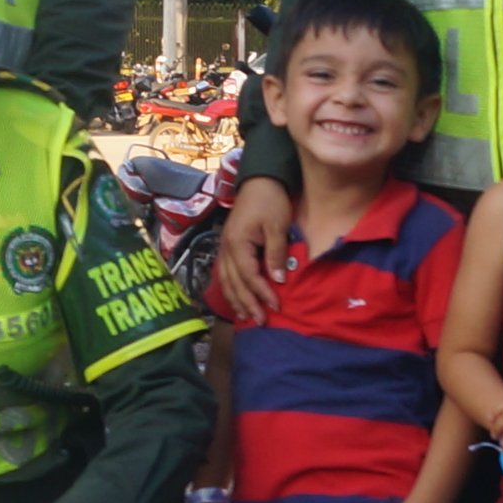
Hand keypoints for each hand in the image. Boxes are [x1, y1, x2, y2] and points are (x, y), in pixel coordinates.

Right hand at [210, 177, 294, 321]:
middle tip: (260, 321)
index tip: (276, 306)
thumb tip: (278, 280)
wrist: (259, 181)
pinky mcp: (228, 246)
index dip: (261, 292)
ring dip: (236, 300)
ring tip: (246, 317)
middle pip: (234, 282)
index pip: (248, 275)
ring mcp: (224, 247)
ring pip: (226, 280)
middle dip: (247, 303)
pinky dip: (231, 288)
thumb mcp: (277, 225)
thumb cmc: (270, 201)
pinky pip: (226, 273)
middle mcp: (226, 248)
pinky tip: (237, 298)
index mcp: (237, 242)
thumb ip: (276, 253)